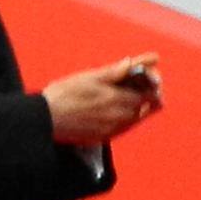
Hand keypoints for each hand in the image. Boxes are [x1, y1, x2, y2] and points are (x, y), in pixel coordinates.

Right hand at [42, 53, 162, 145]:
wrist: (47, 119)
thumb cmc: (65, 93)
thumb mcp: (90, 77)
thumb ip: (114, 71)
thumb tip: (131, 63)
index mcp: (118, 99)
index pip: (151, 93)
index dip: (153, 83)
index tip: (151, 75)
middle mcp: (120, 117)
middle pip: (147, 106)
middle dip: (147, 93)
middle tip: (140, 82)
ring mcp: (114, 129)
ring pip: (137, 117)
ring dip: (138, 105)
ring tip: (127, 93)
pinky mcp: (106, 137)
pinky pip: (125, 126)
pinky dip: (127, 116)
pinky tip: (115, 108)